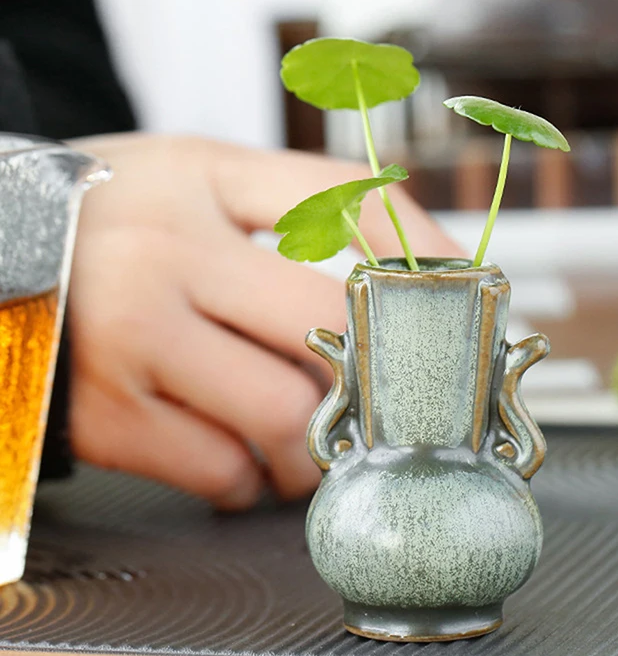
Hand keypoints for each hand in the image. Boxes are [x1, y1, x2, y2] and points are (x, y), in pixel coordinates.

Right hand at [67, 133, 462, 509]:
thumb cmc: (116, 219)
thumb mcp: (198, 179)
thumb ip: (296, 206)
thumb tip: (409, 265)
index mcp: (198, 182)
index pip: (339, 200)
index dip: (420, 248)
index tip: (473, 287)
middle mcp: (166, 256)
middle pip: (325, 328)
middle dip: (375, 370)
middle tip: (392, 386)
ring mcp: (132, 341)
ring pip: (282, 415)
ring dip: (315, 439)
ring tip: (308, 430)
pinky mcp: (107, 418)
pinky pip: (222, 470)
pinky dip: (252, 476)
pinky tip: (242, 451)